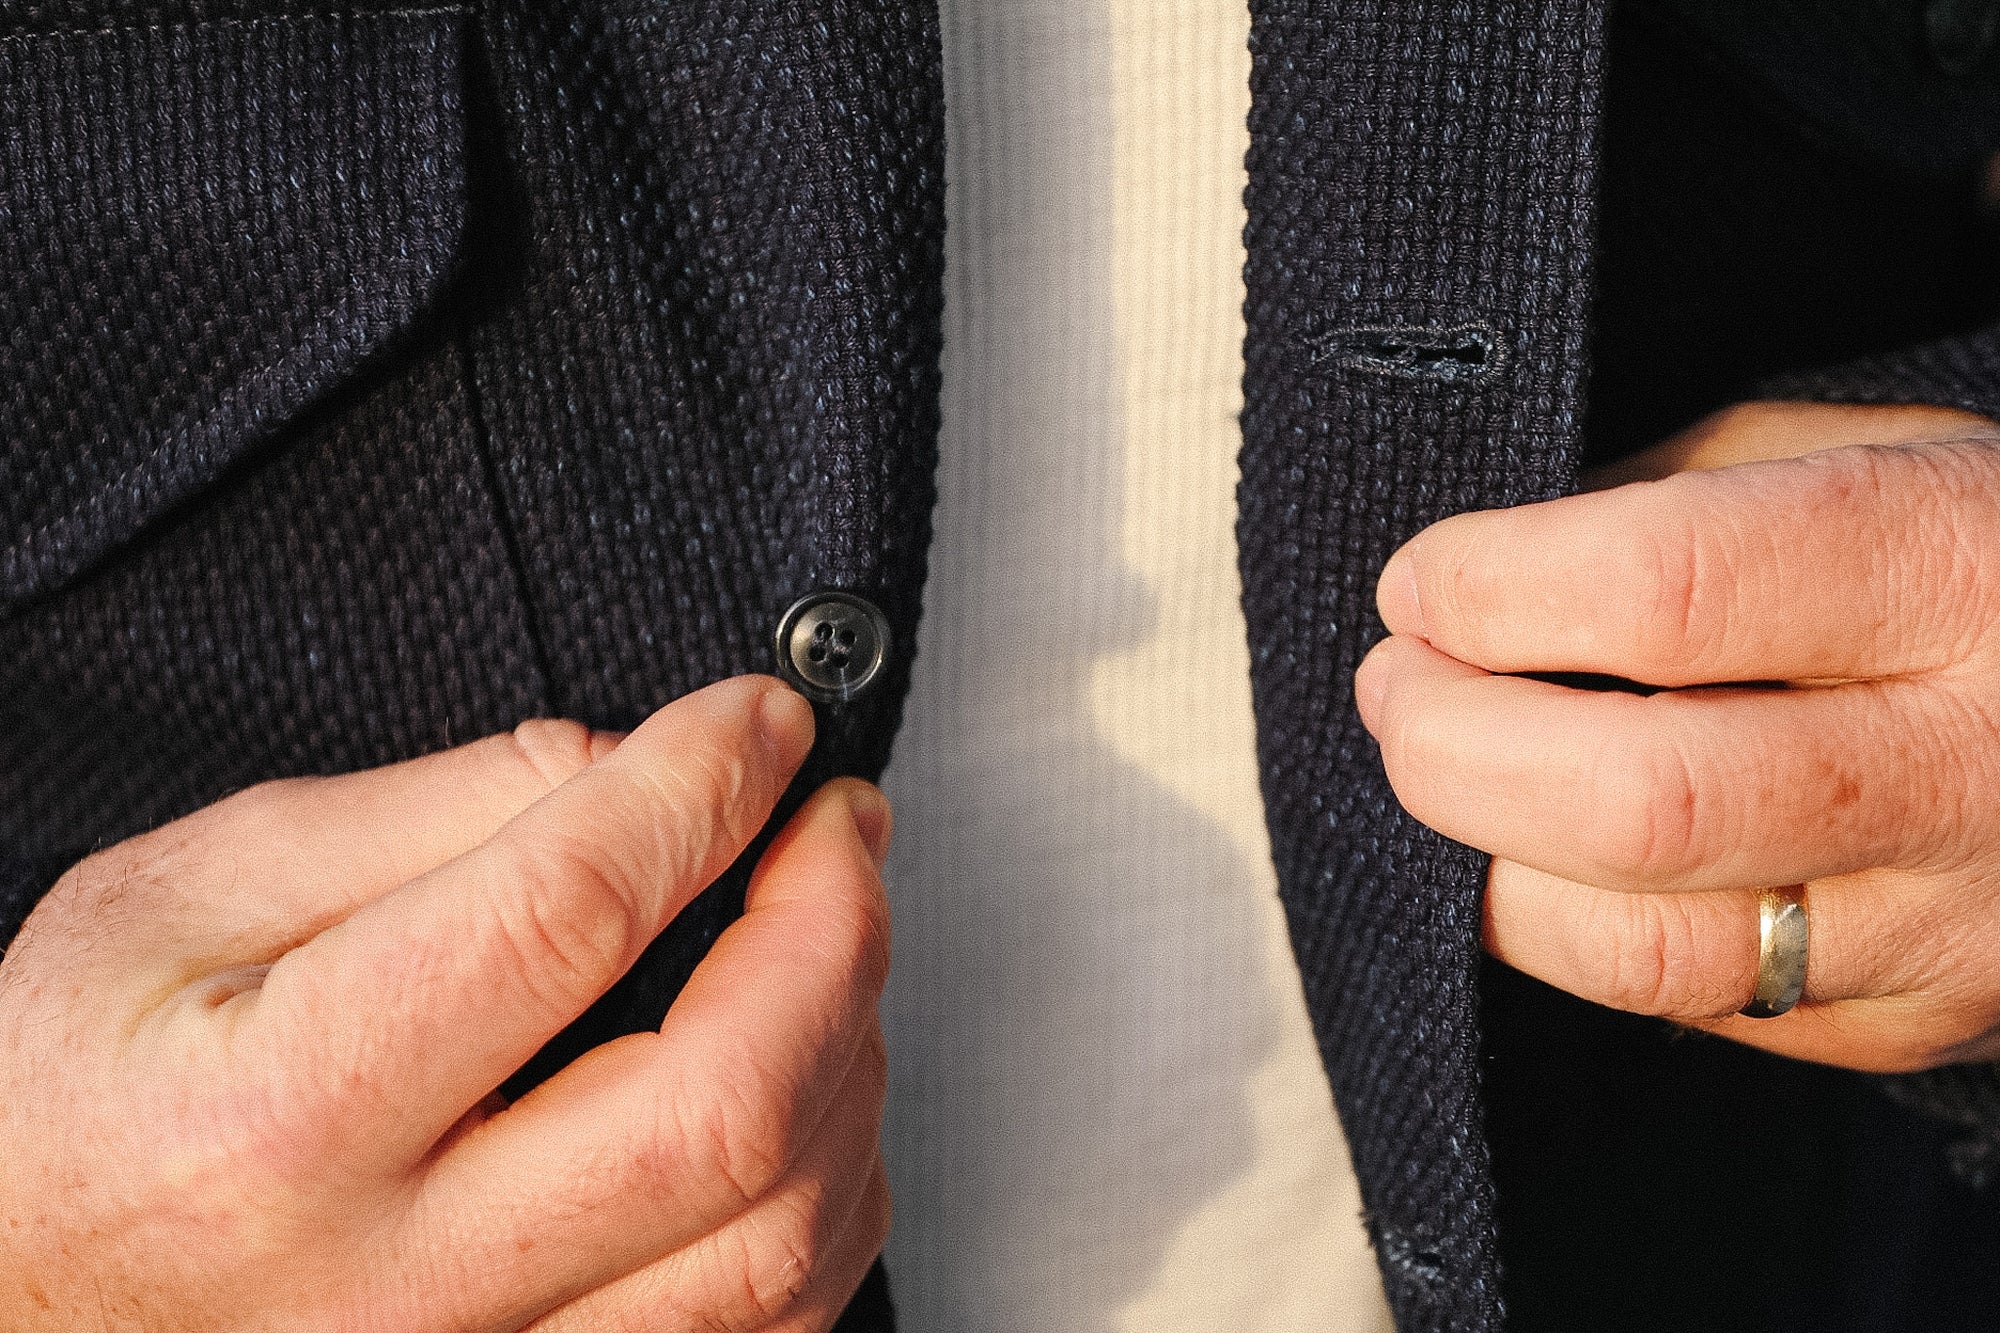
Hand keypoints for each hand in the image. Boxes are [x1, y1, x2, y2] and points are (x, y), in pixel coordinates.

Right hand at [0, 676, 892, 1331]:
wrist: (17, 1303)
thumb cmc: (70, 1109)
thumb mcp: (182, 900)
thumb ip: (419, 816)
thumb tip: (623, 765)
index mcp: (285, 1116)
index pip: (567, 917)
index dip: (705, 786)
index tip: (761, 724)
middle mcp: (394, 1279)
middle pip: (726, 1107)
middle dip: (835, 928)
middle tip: (837, 826)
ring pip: (775, 1237)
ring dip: (849, 1053)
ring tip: (825, 939)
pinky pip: (762, 1322)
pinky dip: (828, 1184)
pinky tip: (806, 1085)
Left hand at [1355, 401, 1999, 1072]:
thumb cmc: (1966, 554)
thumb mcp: (1859, 453)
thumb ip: (1667, 497)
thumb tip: (1467, 583)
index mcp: (1951, 567)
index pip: (1664, 590)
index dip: (1491, 590)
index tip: (1417, 585)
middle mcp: (1969, 766)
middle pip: (1639, 802)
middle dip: (1454, 745)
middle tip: (1395, 688)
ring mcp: (1949, 924)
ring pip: (1642, 950)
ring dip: (1483, 864)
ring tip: (1442, 774)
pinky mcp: (1910, 1024)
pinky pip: (1686, 1004)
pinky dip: (1571, 927)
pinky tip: (1544, 855)